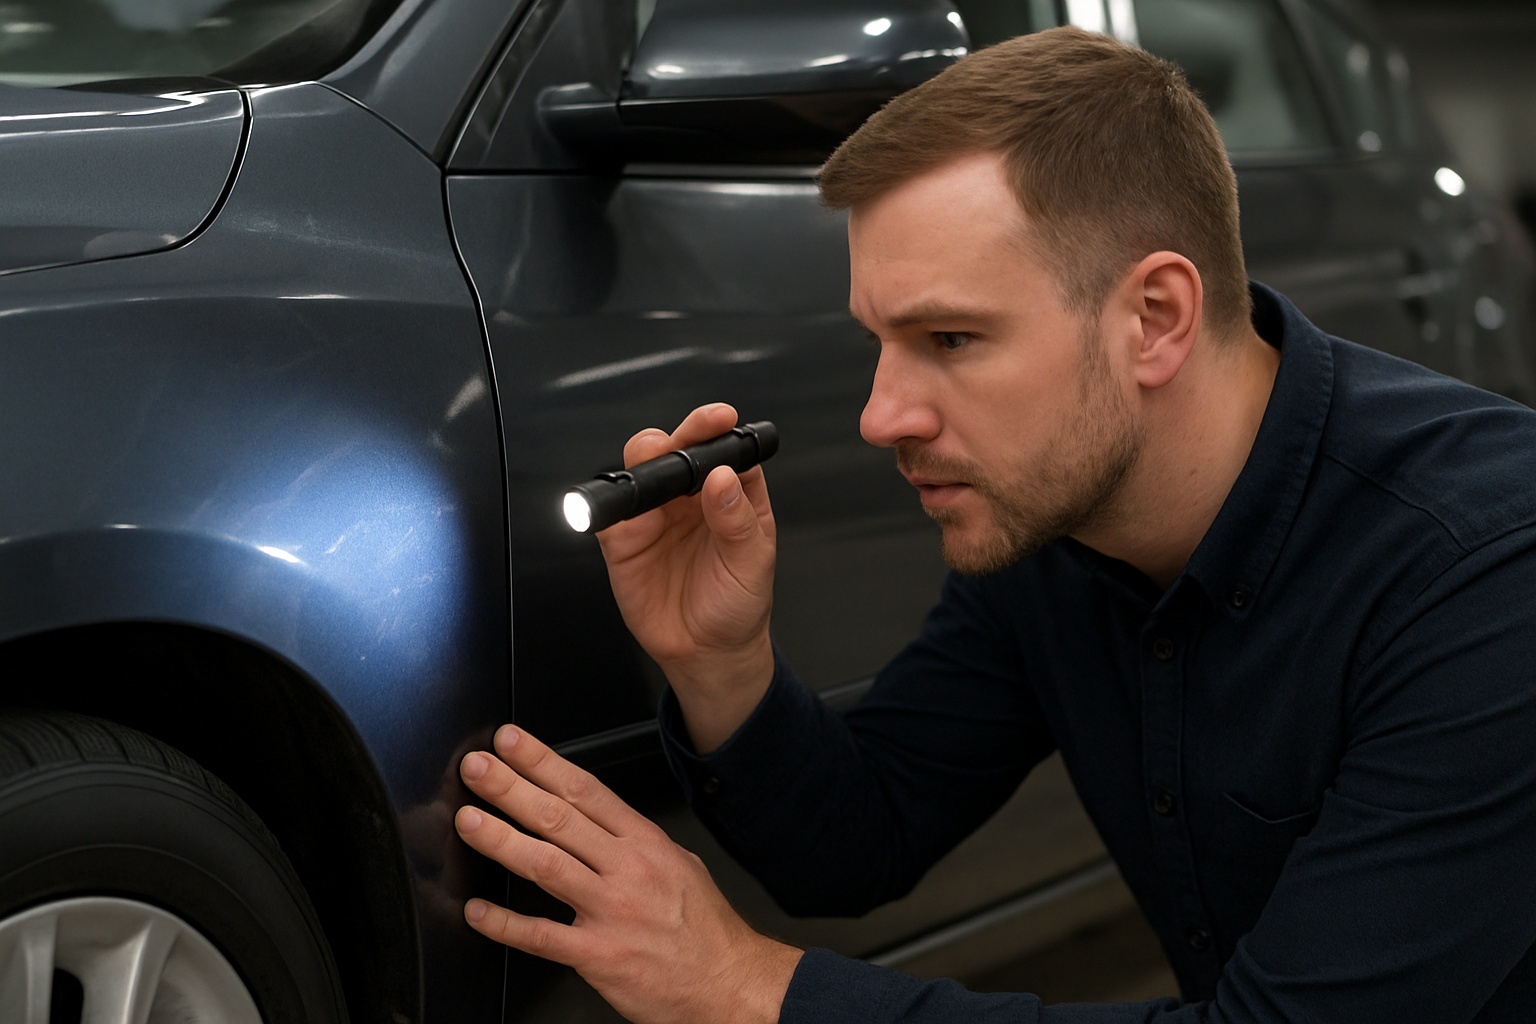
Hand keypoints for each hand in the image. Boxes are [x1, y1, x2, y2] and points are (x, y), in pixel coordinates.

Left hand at [456, 725, 802, 1023]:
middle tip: (477, 768)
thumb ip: (637, 842)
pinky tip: (477, 911)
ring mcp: (610, 911)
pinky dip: (505, 924)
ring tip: (469, 820)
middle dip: (511, 788)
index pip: (584, 791)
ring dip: (502, 840)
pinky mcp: (597, 955)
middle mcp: (626, 870)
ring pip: (546, 865)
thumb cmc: (704, 929)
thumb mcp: (680, 864)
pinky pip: (541, 936)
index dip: (543, 762)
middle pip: (559, 818)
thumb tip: (602, 822)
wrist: (727, 982)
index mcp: (644, 843)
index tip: (512, 742)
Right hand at [596, 403, 776, 751]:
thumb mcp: (752, 563)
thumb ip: (737, 519)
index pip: (722, 447)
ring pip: (639, 469)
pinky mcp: (624, 540)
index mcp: (730, 492)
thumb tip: (723, 478)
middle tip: (678, 446)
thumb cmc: (738, 604)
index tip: (719, 418)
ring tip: (651, 473)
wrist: (708, 652)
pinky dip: (606, 504)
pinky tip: (617, 510)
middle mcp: (690, 497)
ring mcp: (655, 514)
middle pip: (675, 448)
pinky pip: (609, 512)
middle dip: (674, 437)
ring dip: (641, 461)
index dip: (717, 428)